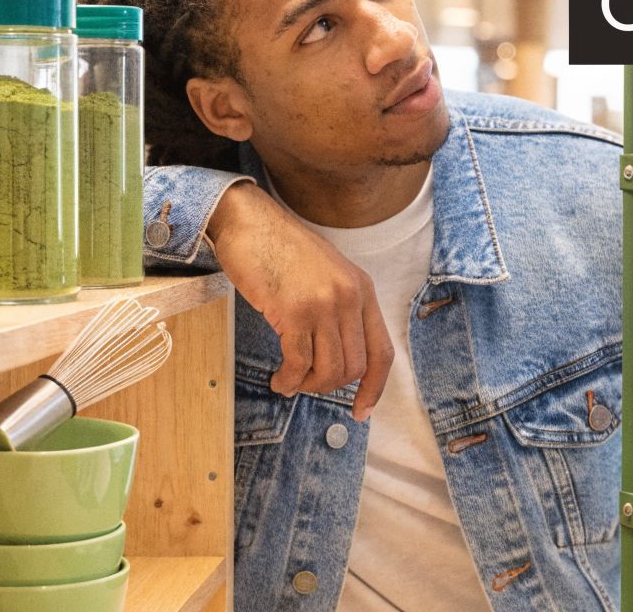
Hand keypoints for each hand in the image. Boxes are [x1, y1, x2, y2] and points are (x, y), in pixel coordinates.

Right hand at [207, 181, 392, 421]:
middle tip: (304, 383)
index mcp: (363, 290)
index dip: (375, 387)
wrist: (250, 222)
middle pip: (354, 367)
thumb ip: (340, 309)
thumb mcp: (327, 275)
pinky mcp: (294, 311)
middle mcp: (350, 298)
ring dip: (306, 385)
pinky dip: (288, 379)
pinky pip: (298, 363)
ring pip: (328, 370)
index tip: (362, 410)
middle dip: (328, 386)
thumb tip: (338, 356)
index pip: (382, 352)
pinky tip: (278, 378)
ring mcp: (324, 304)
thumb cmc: (282, 250)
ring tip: (288, 381)